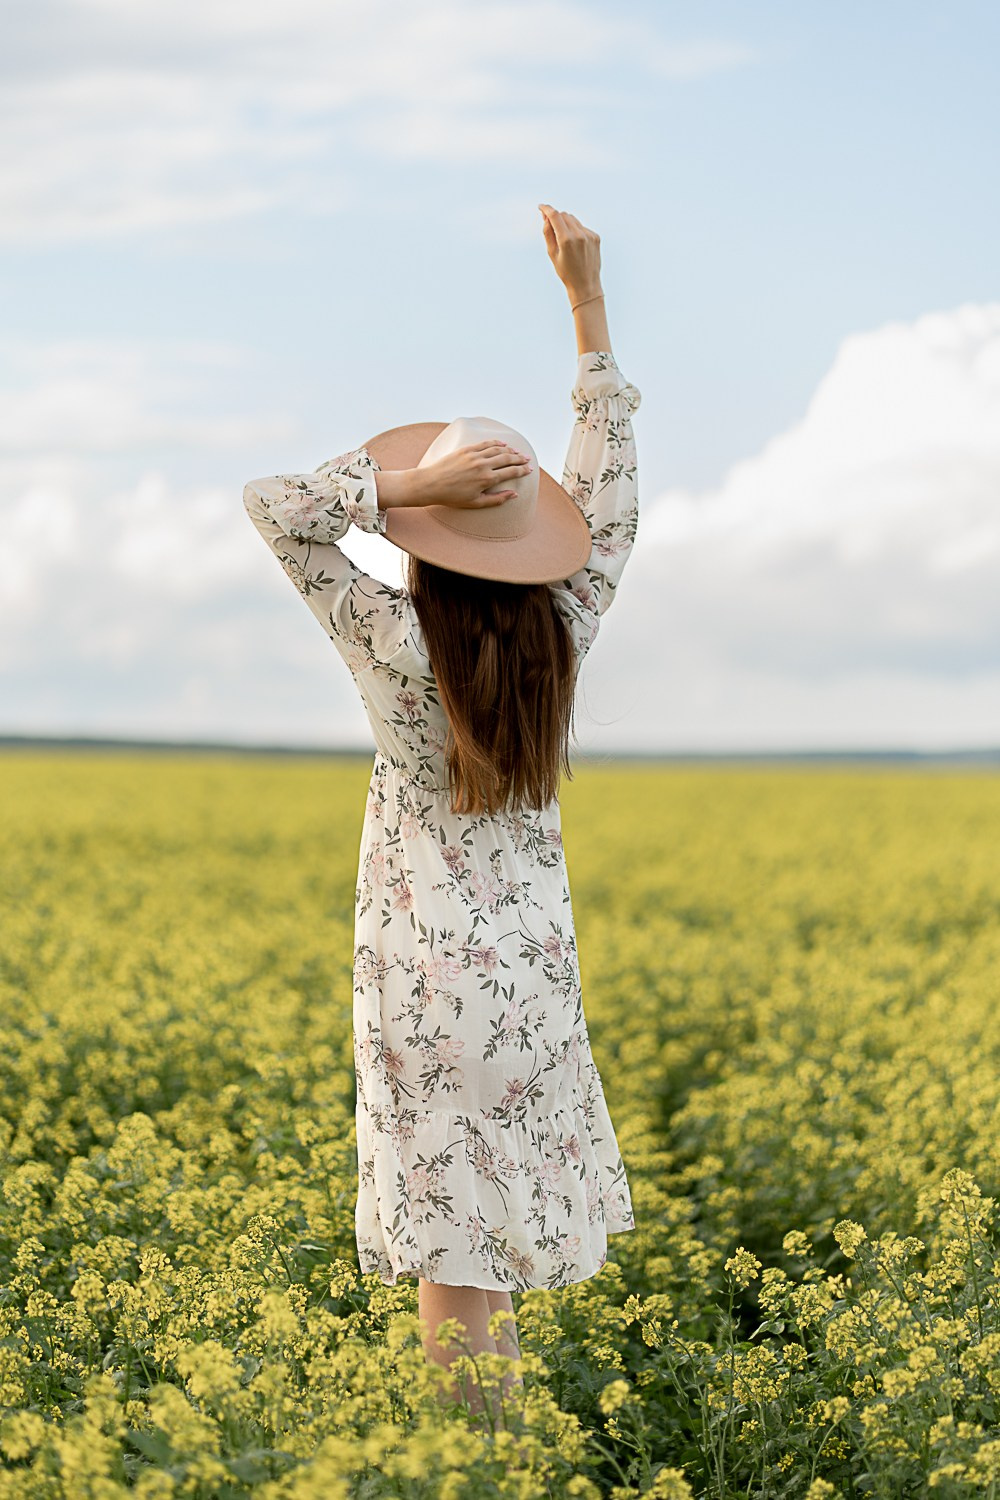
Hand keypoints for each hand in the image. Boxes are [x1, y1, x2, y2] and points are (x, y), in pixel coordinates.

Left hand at [377, 442, 532, 510]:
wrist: (430, 484)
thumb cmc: (452, 497)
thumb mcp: (476, 503)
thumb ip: (497, 499)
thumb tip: (515, 494)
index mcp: (487, 479)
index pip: (511, 472)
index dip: (522, 470)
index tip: (529, 470)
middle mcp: (483, 465)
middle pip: (507, 458)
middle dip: (520, 458)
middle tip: (528, 459)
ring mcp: (474, 455)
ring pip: (497, 449)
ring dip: (510, 450)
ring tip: (517, 451)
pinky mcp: (466, 450)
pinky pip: (484, 444)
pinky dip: (495, 443)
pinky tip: (502, 444)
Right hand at [538, 204, 602, 301]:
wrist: (586, 284)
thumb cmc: (566, 272)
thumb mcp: (552, 254)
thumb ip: (548, 233)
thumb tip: (546, 218)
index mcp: (566, 240)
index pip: (555, 215)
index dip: (547, 209)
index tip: (541, 207)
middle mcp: (579, 235)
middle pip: (564, 215)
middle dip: (556, 217)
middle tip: (550, 225)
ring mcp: (589, 235)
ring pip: (573, 219)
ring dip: (566, 223)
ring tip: (564, 239)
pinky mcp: (595, 237)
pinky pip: (582, 227)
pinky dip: (575, 230)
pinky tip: (575, 245)